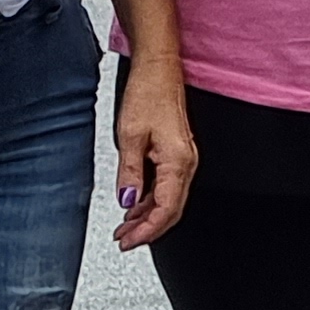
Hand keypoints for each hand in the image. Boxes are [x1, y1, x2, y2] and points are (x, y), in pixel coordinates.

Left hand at [111, 56, 198, 248]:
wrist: (158, 67)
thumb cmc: (148, 92)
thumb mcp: (130, 134)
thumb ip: (129, 172)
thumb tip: (127, 200)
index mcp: (178, 162)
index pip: (165, 211)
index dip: (146, 232)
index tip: (128, 241)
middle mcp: (186, 163)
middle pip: (170, 211)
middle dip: (147, 230)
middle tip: (123, 240)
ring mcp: (184, 159)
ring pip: (169, 200)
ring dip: (147, 216)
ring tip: (125, 226)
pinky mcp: (177, 153)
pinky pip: (167, 186)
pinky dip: (151, 200)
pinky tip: (135, 203)